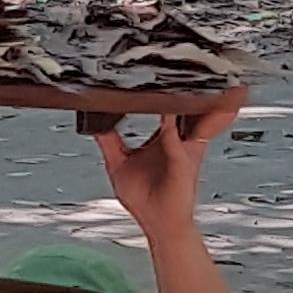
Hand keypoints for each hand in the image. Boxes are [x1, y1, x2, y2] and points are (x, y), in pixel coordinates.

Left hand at [93, 83, 247, 239]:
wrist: (160, 226)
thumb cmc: (145, 200)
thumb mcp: (117, 165)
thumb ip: (109, 141)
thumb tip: (95, 121)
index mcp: (165, 139)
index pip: (165, 109)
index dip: (161, 92)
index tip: (152, 71)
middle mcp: (177, 140)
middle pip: (186, 109)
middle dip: (194, 89)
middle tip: (193, 66)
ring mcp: (183, 150)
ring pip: (191, 119)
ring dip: (196, 102)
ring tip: (198, 81)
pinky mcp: (183, 163)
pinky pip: (176, 140)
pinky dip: (171, 126)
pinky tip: (166, 114)